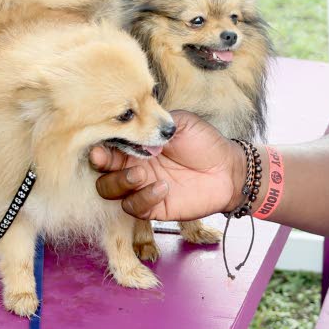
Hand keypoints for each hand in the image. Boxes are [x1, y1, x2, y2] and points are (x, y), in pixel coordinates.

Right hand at [90, 110, 243, 220]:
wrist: (228, 169)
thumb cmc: (205, 143)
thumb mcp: (180, 123)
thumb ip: (155, 121)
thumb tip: (134, 121)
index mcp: (136, 146)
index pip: (108, 147)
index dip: (100, 146)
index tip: (100, 146)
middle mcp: (134, 167)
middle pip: (102, 171)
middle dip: (103, 166)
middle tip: (112, 161)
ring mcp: (142, 188)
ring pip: (110, 190)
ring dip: (121, 182)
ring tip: (141, 174)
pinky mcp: (153, 207)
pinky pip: (134, 207)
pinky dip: (143, 198)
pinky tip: (163, 187)